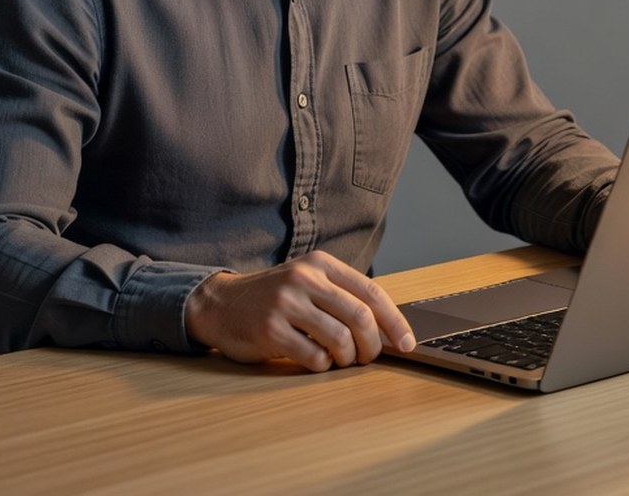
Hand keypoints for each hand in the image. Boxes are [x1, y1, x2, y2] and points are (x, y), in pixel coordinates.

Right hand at [184, 251, 415, 370]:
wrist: (220, 303)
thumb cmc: (273, 297)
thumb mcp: (307, 281)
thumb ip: (341, 296)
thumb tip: (388, 328)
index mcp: (321, 264)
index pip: (371, 292)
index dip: (395, 321)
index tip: (408, 344)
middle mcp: (305, 279)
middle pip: (360, 316)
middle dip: (373, 345)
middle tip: (369, 357)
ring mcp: (286, 303)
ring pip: (340, 338)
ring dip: (348, 358)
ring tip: (341, 360)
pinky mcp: (270, 330)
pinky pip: (314, 356)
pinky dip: (323, 365)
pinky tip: (315, 360)